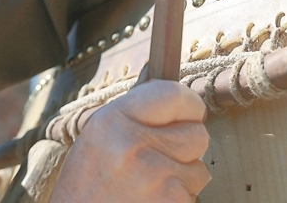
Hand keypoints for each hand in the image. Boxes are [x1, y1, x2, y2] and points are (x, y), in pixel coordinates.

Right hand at [50, 80, 210, 202]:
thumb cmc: (87, 187)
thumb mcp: (98, 138)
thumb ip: (136, 115)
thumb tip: (179, 98)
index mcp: (113, 121)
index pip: (174, 94)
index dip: (190, 104)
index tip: (191, 113)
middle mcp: (133, 145)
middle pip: (197, 134)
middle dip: (187, 148)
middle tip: (162, 160)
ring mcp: (153, 179)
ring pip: (199, 169)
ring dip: (182, 179)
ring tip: (149, 188)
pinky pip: (192, 197)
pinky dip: (177, 201)